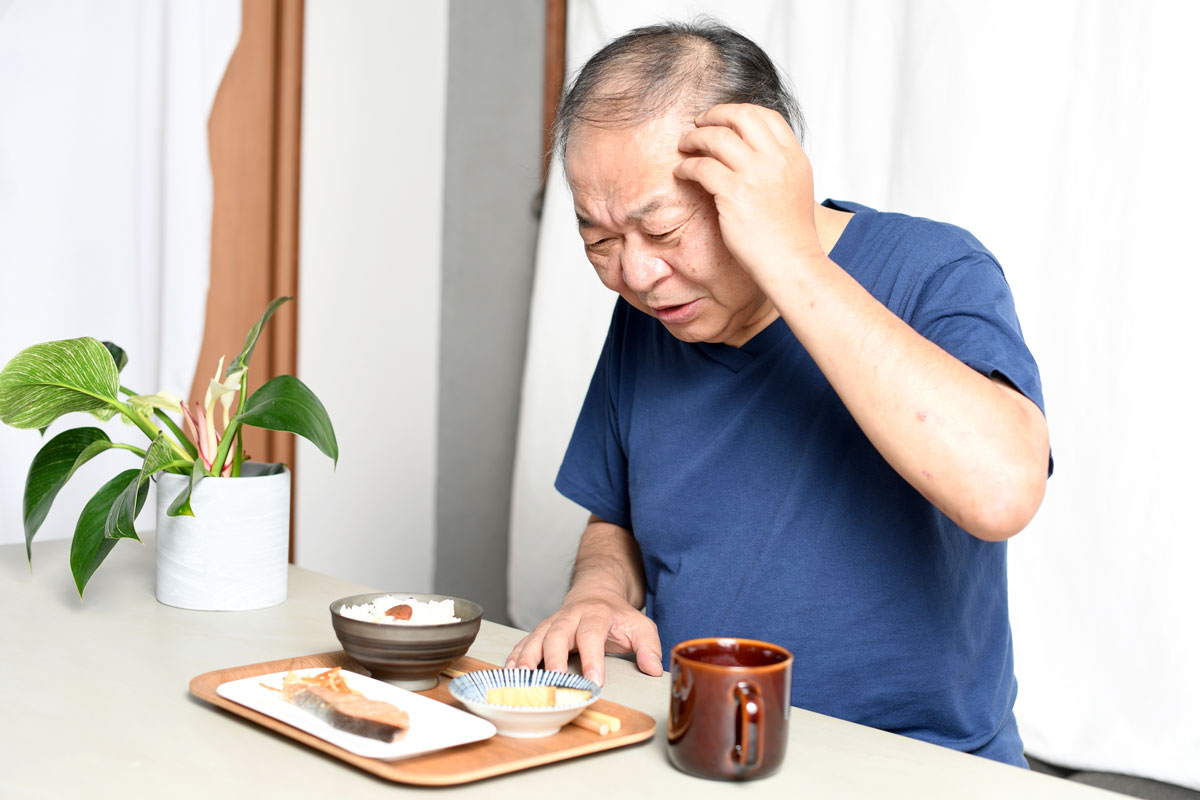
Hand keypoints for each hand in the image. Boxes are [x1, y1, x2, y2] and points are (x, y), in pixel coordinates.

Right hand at [505, 591, 662, 685]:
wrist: (596, 594)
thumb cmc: (617, 617)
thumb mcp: (640, 626)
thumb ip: (649, 646)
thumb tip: (653, 669)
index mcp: (595, 614)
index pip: (592, 634)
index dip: (592, 658)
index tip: (594, 682)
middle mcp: (569, 617)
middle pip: (557, 634)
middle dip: (554, 658)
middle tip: (554, 681)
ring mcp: (552, 623)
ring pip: (536, 638)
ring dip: (527, 658)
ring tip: (522, 678)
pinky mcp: (541, 632)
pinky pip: (525, 643)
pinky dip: (516, 657)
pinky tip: (510, 672)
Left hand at [674, 103, 822, 285]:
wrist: (791, 262)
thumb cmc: (790, 235)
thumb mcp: (796, 188)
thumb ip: (779, 166)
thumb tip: (755, 152)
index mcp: (794, 157)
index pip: (767, 116)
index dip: (740, 112)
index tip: (723, 119)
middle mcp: (776, 160)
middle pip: (741, 116)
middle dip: (714, 115)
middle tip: (698, 123)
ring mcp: (755, 175)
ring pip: (717, 137)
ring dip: (695, 137)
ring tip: (684, 145)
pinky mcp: (734, 193)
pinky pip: (702, 167)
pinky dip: (687, 166)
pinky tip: (681, 172)